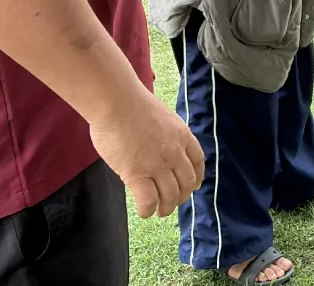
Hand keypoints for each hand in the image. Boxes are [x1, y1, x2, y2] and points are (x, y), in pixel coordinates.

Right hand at [90, 95, 204, 217]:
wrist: (116, 101)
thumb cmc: (131, 104)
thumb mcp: (162, 117)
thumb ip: (166, 136)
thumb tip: (159, 151)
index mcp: (183, 135)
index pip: (198, 162)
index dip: (196, 178)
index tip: (193, 186)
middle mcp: (175, 152)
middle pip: (186, 183)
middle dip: (181, 197)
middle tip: (172, 202)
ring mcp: (157, 165)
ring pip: (170, 196)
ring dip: (166, 207)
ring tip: (159, 211)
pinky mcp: (137, 174)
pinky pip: (148, 200)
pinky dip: (148, 210)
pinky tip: (144, 211)